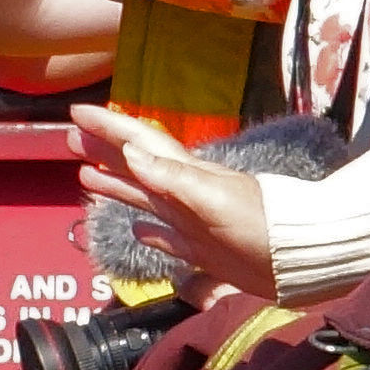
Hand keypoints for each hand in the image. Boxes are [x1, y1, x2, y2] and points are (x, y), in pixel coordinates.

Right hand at [70, 106, 276, 296]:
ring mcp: (194, 220)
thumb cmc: (260, 224)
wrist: (298, 258)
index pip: (139, 142)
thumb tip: (129, 152)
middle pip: (136, 165)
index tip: (77, 112)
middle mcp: (185, 192)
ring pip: (146, 197)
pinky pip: (168, 236)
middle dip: (105, 150)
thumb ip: (172, 177)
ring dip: (117, 185)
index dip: (108, 126)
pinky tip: (139, 231)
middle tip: (71, 139)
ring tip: (86, 177)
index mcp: (186, 175)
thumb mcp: (213, 198)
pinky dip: (150, 232)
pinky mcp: (204, 248)